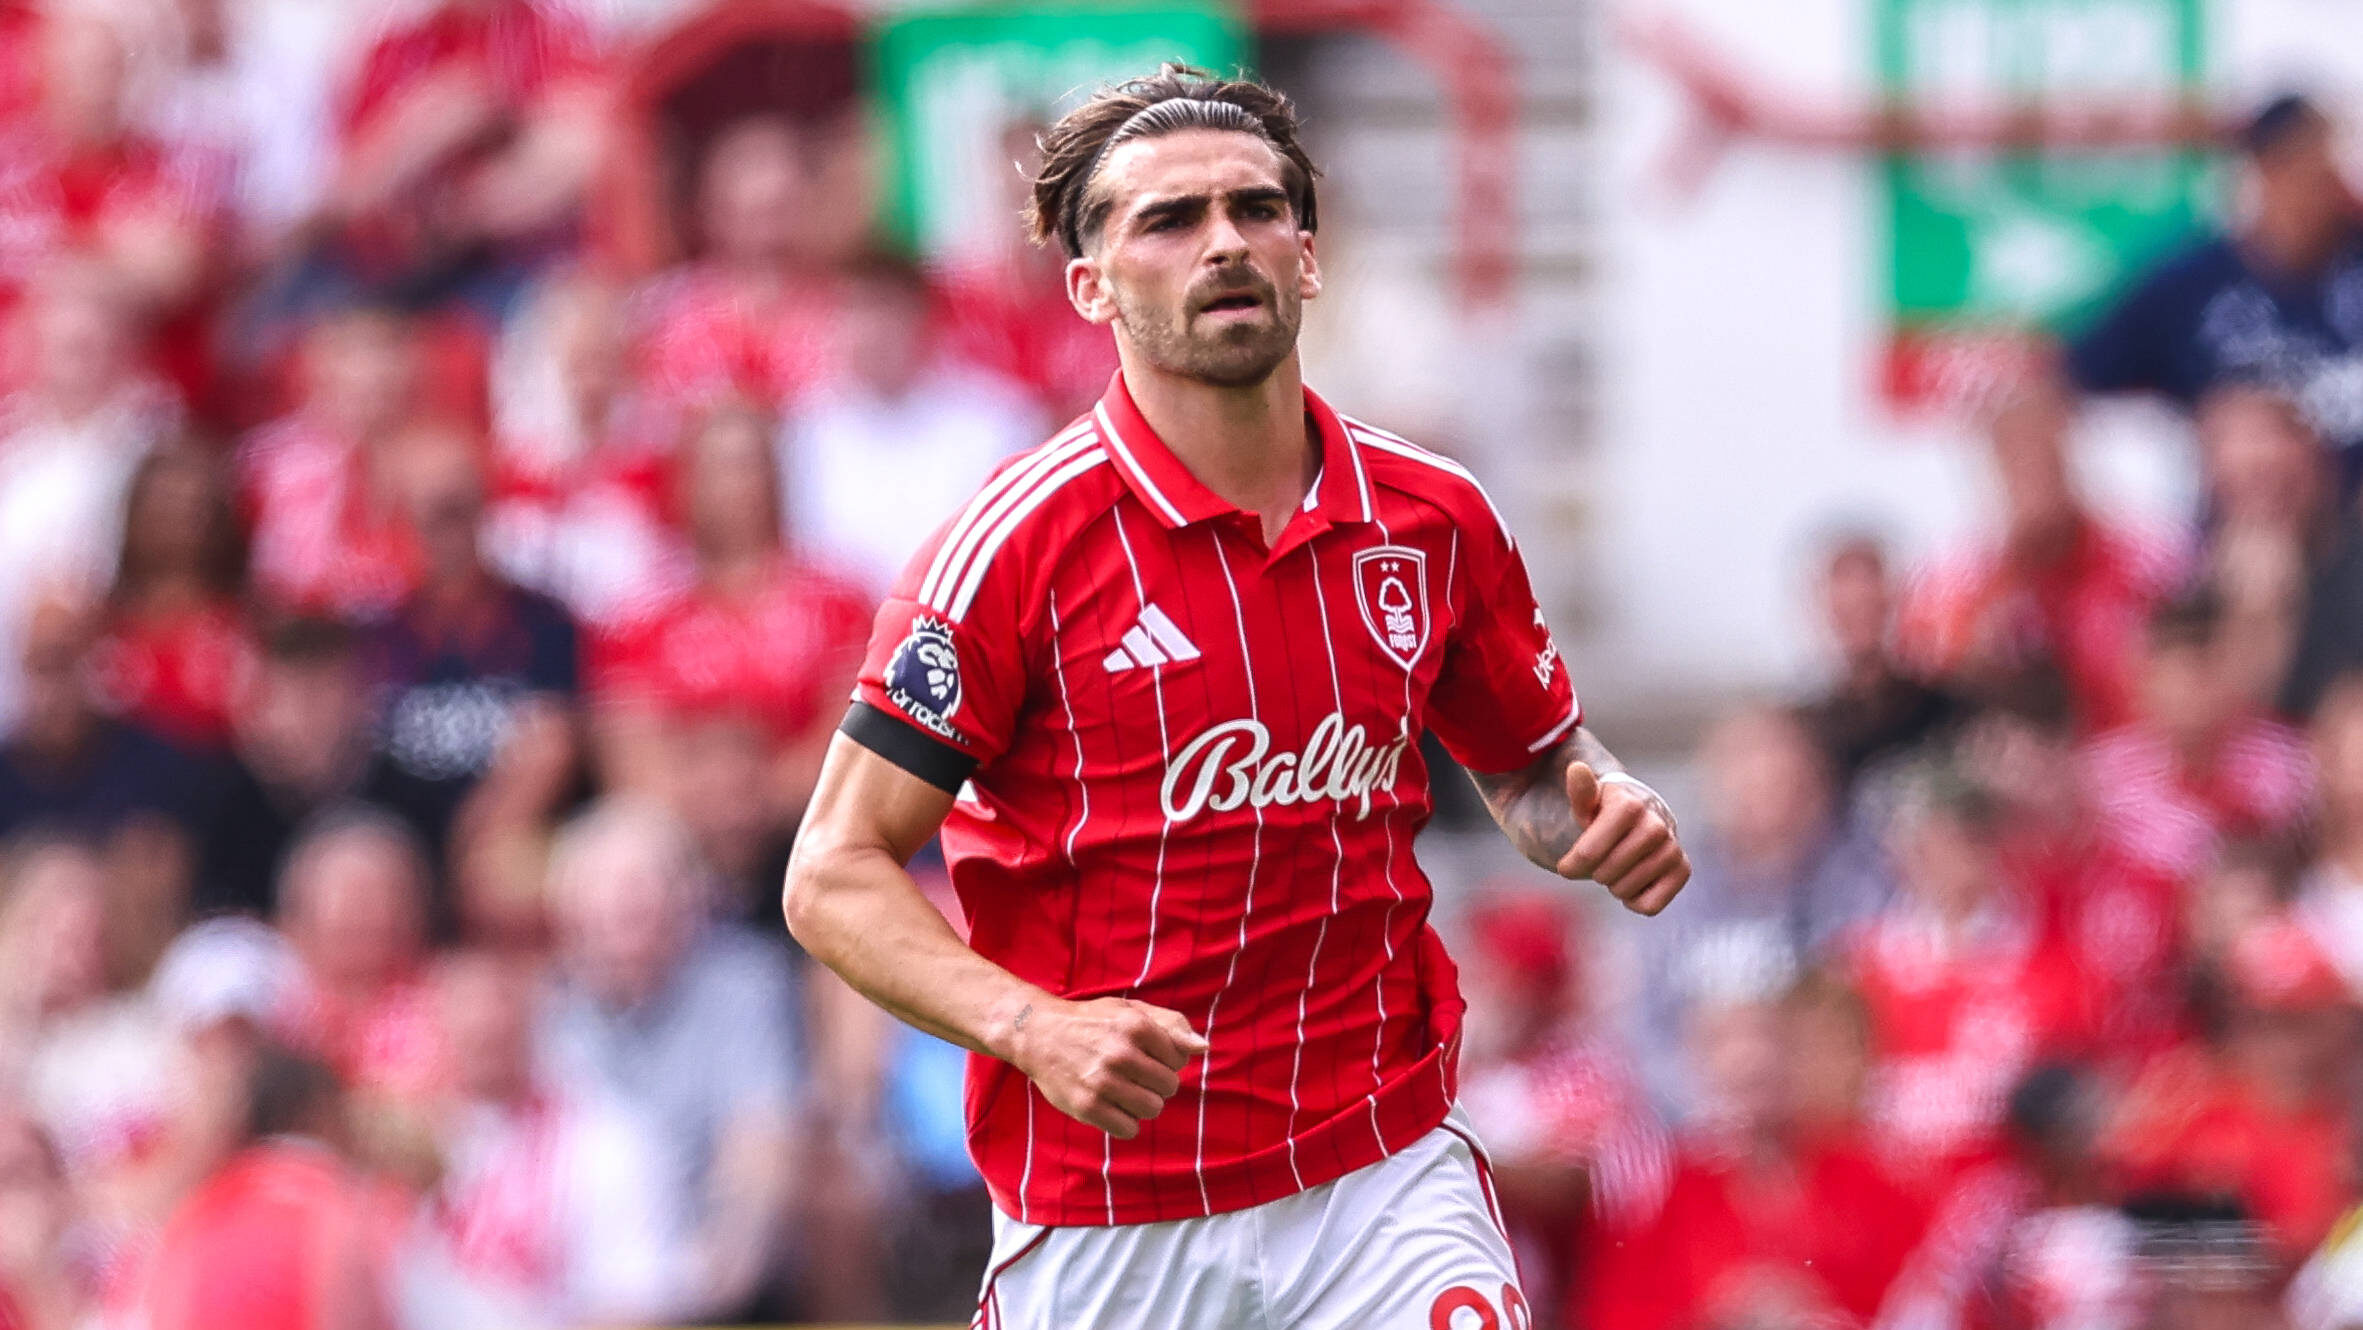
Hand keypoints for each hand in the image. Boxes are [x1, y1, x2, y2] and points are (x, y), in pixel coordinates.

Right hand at [1004, 996, 1207, 1138]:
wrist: (1038, 1034)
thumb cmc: (1091, 1021)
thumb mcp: (1130, 1010)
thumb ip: (1171, 1025)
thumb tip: (1203, 1047)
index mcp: (1135, 1025)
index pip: (1179, 1059)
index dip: (1165, 1060)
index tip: (1145, 1056)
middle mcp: (1120, 1053)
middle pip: (1169, 1086)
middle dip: (1157, 1083)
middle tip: (1134, 1074)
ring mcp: (1103, 1081)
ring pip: (1153, 1108)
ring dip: (1143, 1103)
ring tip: (1124, 1090)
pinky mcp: (1087, 1107)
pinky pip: (1129, 1128)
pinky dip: (1126, 1122)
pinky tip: (1112, 1106)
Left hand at [1555, 763, 1689, 914]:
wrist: (1639, 821)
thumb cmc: (1604, 814)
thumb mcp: (1588, 804)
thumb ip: (1580, 792)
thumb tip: (1576, 768)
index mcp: (1630, 806)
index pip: (1590, 853)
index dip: (1574, 864)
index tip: (1566, 866)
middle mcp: (1656, 825)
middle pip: (1607, 873)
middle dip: (1595, 873)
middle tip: (1600, 862)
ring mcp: (1672, 848)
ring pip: (1626, 890)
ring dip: (1614, 886)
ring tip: (1618, 869)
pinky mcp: (1683, 870)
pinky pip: (1650, 906)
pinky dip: (1635, 902)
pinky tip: (1634, 883)